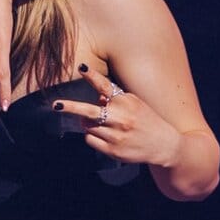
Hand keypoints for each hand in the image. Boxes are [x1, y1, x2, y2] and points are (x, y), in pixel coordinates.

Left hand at [51, 64, 181, 168]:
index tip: (81, 67)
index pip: (106, 86)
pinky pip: (90, 140)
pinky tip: (105, 135)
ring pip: (87, 126)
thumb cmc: (146, 119)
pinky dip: (92, 135)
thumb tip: (97, 98)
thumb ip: (116, 98)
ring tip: (102, 123)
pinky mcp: (113, 151)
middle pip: (89, 111)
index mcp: (126, 102)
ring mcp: (116, 136)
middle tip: (56, 105)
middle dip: (71, 107)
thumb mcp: (135, 103)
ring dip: (88, 123)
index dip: (92, 76)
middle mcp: (121, 119)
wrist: (164, 145)